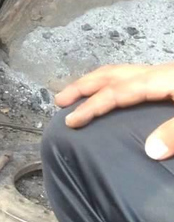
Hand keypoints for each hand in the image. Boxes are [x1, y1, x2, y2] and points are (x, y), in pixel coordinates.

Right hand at [56, 64, 173, 159]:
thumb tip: (149, 151)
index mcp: (162, 79)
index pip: (117, 90)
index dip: (91, 105)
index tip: (70, 122)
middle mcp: (157, 72)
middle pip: (111, 74)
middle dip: (82, 86)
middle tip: (59, 100)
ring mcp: (163, 73)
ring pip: (120, 71)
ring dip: (94, 81)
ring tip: (76, 92)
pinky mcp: (169, 79)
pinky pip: (131, 76)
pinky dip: (111, 82)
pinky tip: (111, 92)